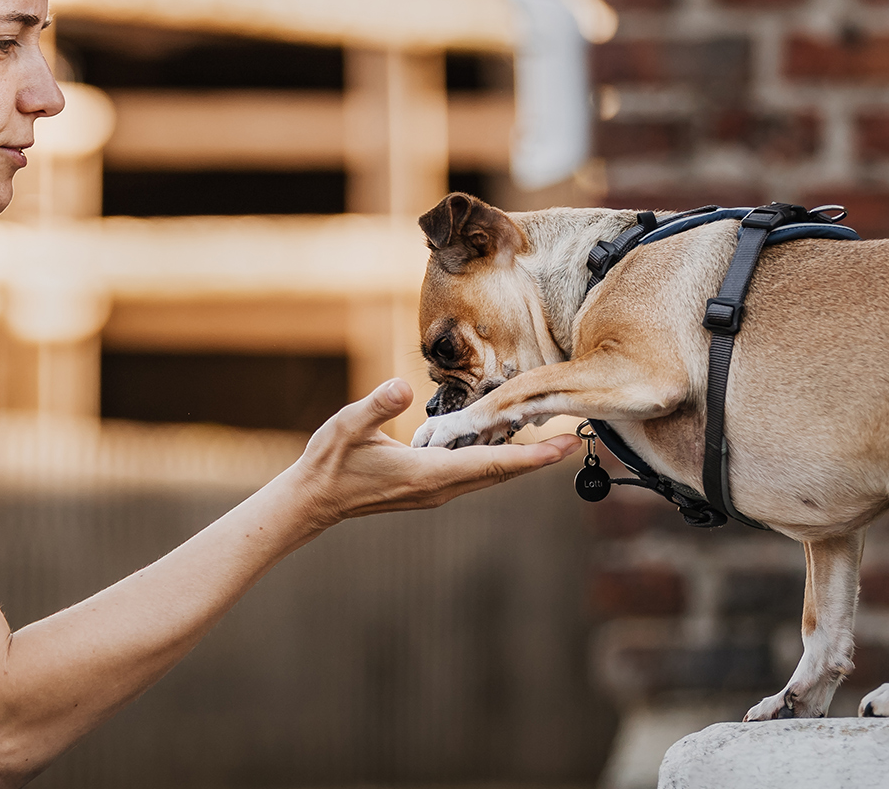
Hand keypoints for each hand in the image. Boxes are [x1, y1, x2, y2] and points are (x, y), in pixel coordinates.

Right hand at [289, 378, 576, 527]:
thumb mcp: (347, 426)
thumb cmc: (330, 462)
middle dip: (538, 458)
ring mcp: (435, 491)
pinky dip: (497, 462)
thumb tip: (402, 387)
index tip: (562, 448)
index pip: (491, 463)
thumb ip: (377, 406)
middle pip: (500, 473)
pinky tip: (506, 448)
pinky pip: (474, 475)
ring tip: (551, 443)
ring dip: (520, 461)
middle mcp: (439, 487)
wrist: (313, 501)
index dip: (530, 456)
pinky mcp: (429, 489)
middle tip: (574, 440)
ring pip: (489, 476)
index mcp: (428, 472)